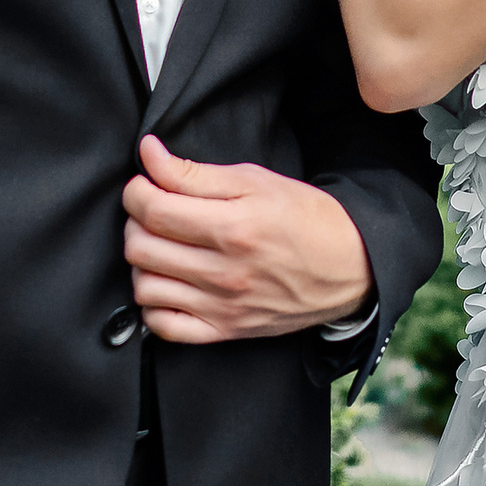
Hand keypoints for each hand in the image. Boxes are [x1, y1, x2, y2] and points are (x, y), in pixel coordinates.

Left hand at [122, 136, 370, 341]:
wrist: (350, 267)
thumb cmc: (305, 217)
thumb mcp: (256, 180)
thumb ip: (195, 172)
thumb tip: (149, 154)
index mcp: (233, 226)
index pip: (153, 209)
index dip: (136, 190)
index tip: (144, 182)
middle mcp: (224, 271)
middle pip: (141, 247)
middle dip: (135, 221)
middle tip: (154, 210)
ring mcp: (222, 307)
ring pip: (145, 287)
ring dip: (142, 261)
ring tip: (162, 245)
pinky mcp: (225, 331)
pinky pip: (164, 327)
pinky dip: (153, 305)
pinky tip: (168, 283)